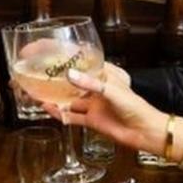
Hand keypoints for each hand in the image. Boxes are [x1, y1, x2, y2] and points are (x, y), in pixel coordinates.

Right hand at [47, 66, 168, 156]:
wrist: (144, 131)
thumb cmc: (135, 106)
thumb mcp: (112, 90)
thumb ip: (90, 84)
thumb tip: (70, 75)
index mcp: (105, 75)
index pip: (84, 61)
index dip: (69, 57)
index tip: (53, 51)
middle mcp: (97, 89)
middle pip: (74, 82)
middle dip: (58, 78)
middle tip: (40, 72)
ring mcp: (94, 105)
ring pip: (70, 99)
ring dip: (56, 97)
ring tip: (38, 91)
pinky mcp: (92, 120)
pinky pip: (72, 116)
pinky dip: (60, 114)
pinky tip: (48, 109)